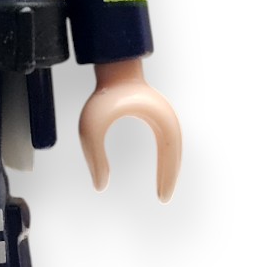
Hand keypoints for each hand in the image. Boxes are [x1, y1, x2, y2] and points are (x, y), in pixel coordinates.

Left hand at [79, 58, 181, 201]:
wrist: (112, 68)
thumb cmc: (102, 95)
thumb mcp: (91, 129)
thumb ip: (94, 157)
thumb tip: (100, 186)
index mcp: (159, 119)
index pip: (170, 155)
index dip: (167, 176)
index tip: (162, 197)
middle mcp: (167, 117)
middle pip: (175, 153)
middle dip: (170, 176)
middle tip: (164, 198)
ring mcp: (164, 115)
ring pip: (173, 148)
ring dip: (170, 167)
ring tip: (163, 190)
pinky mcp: (157, 115)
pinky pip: (167, 141)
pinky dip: (167, 158)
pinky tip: (162, 171)